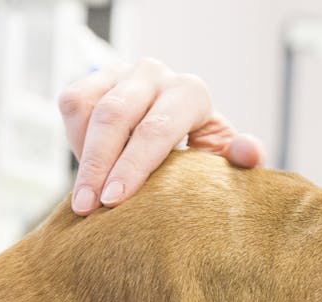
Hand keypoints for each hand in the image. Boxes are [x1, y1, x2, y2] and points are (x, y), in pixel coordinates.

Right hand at [58, 58, 265, 215]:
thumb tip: (249, 151)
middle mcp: (156, 74)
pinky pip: (72, 104)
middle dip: (98, 166)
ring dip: (82, 157)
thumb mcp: (225, 161)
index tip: (116, 201)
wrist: (182, 132)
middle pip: (116, 117)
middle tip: (88, 208)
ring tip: (83, 200)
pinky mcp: (95, 77)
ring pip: (88, 109)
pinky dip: (73, 140)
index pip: (156, 128)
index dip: (133, 166)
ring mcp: (122, 71)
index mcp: (191, 92)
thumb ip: (242, 159)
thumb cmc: (205, 155)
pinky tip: (86, 173)